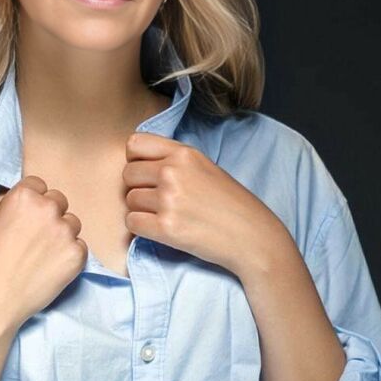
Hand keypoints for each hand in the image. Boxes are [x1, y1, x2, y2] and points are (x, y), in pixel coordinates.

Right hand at [0, 176, 86, 332]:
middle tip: (36, 238)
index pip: (39, 185)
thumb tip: (26, 200)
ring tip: (42, 256)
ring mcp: (64, 231)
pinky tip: (51, 268)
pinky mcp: (77, 254)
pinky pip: (80, 247)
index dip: (32, 202)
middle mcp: (47, 208)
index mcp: (23, 196)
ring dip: (62, 235)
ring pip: (72, 223)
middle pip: (59, 201)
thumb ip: (11, 205)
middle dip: (49, 216)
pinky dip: (69, 255)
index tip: (27, 217)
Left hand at [122, 132, 285, 276]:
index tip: (148, 174)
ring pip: (129, 200)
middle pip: (127, 175)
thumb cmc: (230, 204)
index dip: (136, 161)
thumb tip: (137, 164)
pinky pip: (131, 222)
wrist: (252, 236)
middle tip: (158, 201)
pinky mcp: (166, 227)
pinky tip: (162, 230)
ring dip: (141, 210)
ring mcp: (168, 199)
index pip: (134, 144)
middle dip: (138, 188)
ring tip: (166, 216)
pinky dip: (141, 228)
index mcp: (184, 153)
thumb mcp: (205, 168)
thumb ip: (173, 161)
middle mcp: (173, 172)